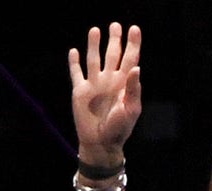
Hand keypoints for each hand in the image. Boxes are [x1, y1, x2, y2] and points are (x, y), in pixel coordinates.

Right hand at [68, 23, 141, 163]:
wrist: (101, 143)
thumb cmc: (119, 129)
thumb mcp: (130, 110)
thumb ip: (133, 88)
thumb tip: (136, 67)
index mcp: (124, 84)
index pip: (130, 59)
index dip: (133, 44)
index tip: (134, 29)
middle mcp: (109, 80)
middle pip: (112, 55)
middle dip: (115, 40)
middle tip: (115, 25)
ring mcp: (94, 84)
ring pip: (94, 59)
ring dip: (94, 45)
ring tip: (95, 30)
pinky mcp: (80, 91)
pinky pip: (76, 73)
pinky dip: (74, 62)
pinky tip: (74, 51)